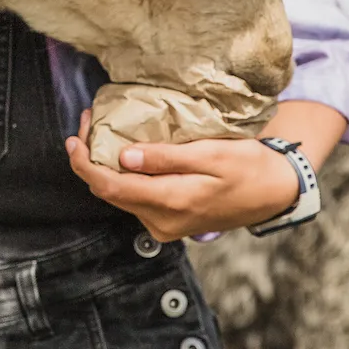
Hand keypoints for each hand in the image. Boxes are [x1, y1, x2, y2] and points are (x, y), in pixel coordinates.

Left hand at [64, 110, 299, 241]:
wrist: (275, 192)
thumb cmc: (248, 167)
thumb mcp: (211, 154)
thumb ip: (166, 158)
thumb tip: (124, 158)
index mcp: (171, 203)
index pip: (110, 187)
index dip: (83, 164)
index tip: (73, 139)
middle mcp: (162, 221)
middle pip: (109, 191)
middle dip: (91, 160)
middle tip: (87, 123)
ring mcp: (164, 225)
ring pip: (120, 195)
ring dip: (106, 167)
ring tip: (101, 133)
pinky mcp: (168, 221)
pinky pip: (135, 198)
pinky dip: (124, 176)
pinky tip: (125, 154)